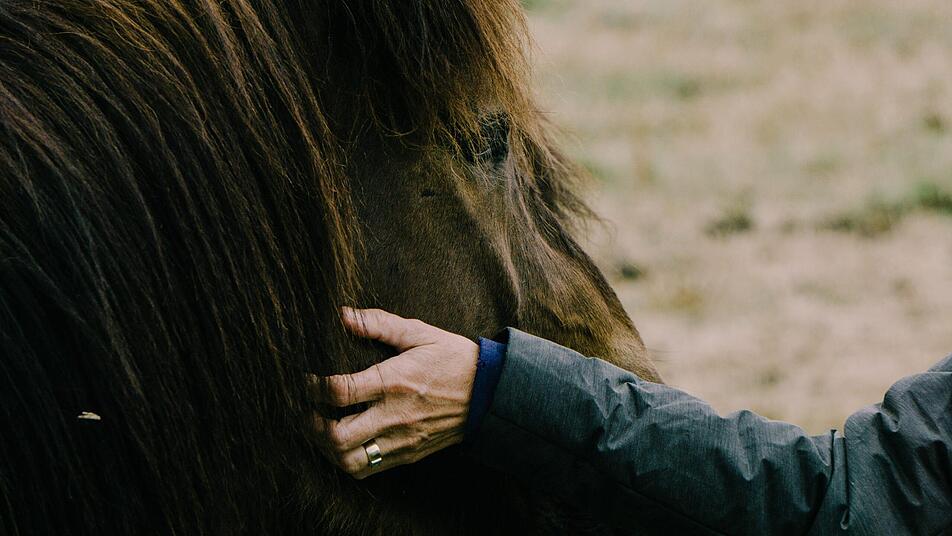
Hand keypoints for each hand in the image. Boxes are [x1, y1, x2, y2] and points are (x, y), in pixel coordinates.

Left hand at [313, 308, 478, 478]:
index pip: (340, 392)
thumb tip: (343, 315)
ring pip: (348, 461)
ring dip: (325, 447)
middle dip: (311, 424)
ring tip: (320, 429)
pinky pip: (368, 469)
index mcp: (394, 381)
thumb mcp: (419, 332)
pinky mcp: (407, 454)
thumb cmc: (452, 358)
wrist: (489, 393)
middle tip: (305, 410)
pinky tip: (343, 442)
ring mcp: (401, 440)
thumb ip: (378, 323)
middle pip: (337, 436)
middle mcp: (394, 415)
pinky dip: (346, 460)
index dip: (313, 388)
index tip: (307, 381)